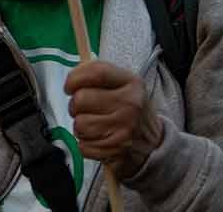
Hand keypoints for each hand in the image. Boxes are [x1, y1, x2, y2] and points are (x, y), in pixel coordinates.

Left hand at [67, 59, 164, 178]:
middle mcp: (131, 104)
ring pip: (79, 125)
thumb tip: (71, 79)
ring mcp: (126, 129)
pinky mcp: (119, 150)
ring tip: (93, 124)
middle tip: (84, 109)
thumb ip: (94, 73)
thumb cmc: (126, 108)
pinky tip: (98, 140)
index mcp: (131, 82)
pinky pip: (84, 146)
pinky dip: (85, 145)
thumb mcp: (120, 83)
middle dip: (75, 106)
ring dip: (80, 126)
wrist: (152, 142)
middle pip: (81, 99)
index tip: (69, 87)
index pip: (96, 72)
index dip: (75, 78)